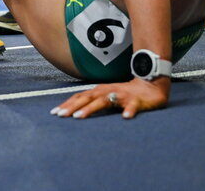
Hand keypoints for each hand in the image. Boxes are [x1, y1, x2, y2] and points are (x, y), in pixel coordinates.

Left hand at [51, 77, 168, 119]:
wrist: (150, 86)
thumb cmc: (125, 93)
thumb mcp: (106, 96)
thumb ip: (93, 102)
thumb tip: (74, 111)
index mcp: (99, 91)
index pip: (80, 97)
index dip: (67, 104)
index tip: (55, 113)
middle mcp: (107, 91)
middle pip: (87, 98)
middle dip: (73, 107)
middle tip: (61, 115)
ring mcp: (121, 95)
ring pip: (104, 101)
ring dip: (91, 109)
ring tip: (80, 117)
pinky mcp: (136, 101)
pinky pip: (132, 106)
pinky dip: (129, 111)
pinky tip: (126, 117)